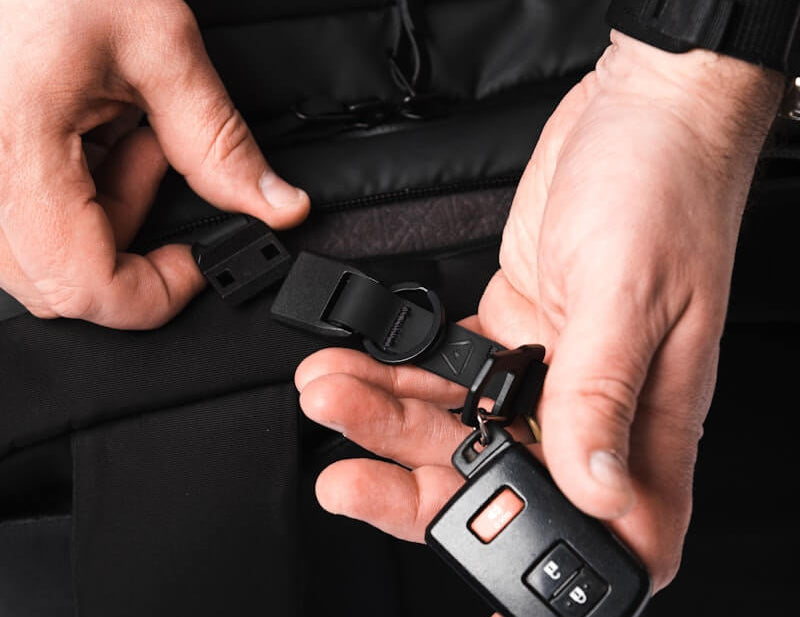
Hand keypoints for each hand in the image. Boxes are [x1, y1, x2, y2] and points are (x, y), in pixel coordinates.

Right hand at [0, 0, 309, 328]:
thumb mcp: (160, 48)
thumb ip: (219, 143)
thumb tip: (276, 206)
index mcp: (15, 149)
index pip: (85, 287)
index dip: (156, 294)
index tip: (196, 266)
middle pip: (65, 280)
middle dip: (132, 238)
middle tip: (157, 164)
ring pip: (45, 252)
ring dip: (106, 208)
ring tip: (126, 130)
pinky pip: (25, 217)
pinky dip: (76, 190)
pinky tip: (94, 130)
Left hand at [296, 30, 781, 596]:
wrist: (642, 112)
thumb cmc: (667, 191)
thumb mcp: (629, 294)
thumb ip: (602, 392)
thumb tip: (594, 485)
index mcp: (648, 416)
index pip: (612, 526)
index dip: (549, 560)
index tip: (473, 566)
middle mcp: (598, 402)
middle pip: (503, 479)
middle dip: (417, 483)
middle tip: (350, 478)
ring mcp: (551, 366)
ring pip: (460, 421)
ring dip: (388, 413)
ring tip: (332, 394)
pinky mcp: (515, 324)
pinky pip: (447, 365)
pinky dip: (398, 365)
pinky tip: (356, 362)